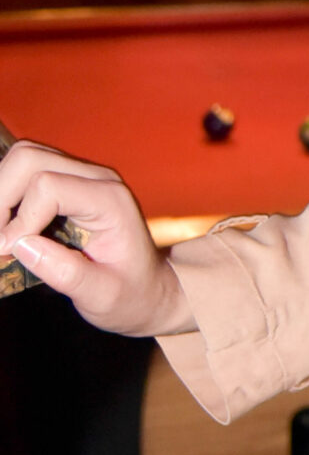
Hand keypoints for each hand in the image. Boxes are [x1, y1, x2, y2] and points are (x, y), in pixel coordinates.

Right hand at [0, 140, 191, 336]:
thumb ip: (67, 274)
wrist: (148, 287)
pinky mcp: (66, 180)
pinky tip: (8, 227)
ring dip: (1, 193)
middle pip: (29, 159)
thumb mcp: (103, 297)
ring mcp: (80, 175)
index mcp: (110, 201)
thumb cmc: (131, 294)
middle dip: (0, 198)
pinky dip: (7, 193)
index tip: (6, 252)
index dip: (19, 219)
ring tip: (1, 235)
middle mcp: (96, 178)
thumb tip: (21, 245)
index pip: (48, 186)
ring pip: (23, 158)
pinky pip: (25, 170)